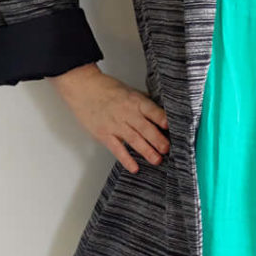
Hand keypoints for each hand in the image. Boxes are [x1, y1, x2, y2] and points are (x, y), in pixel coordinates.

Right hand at [52, 63, 169, 173]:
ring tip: (157, 160)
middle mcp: (127, 113)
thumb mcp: (130, 90)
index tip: (173, 128)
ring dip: (147, 151)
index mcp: (136, 101)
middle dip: (159, 140)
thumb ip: (144, 102)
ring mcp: (115, 124)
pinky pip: (117, 149)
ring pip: (135, 140)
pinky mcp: (104, 134)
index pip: (153, 111)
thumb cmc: (107, 88)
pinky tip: (134, 168)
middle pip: (146, 128)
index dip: (163, 120)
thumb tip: (162, 112)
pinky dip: (126, 159)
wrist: (83, 87)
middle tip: (167, 149)